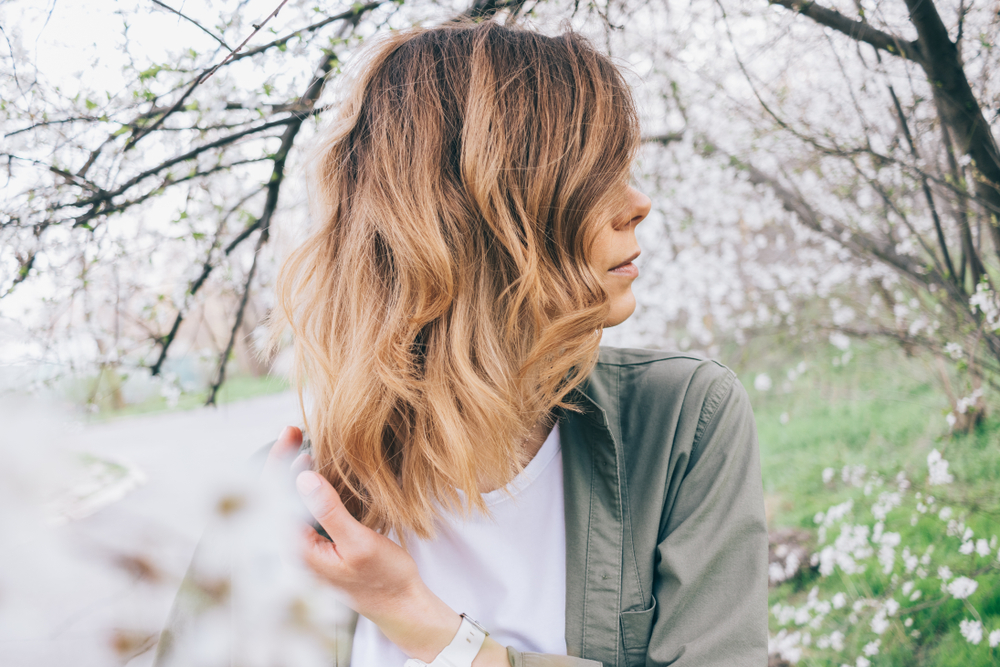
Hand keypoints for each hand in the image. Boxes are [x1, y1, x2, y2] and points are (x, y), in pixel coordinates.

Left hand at [266, 426, 509, 665]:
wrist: (400, 604)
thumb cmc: (383, 580)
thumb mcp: (360, 543)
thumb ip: (331, 512)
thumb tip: (304, 478)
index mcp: (298, 554)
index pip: (274, 502)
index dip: (278, 464)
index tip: (290, 437)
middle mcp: (294, 551)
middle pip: (274, 499)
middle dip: (280, 463)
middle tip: (293, 432)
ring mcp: (304, 548)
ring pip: (286, 504)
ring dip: (290, 473)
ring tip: (298, 444)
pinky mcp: (316, 545)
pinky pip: (300, 512)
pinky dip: (302, 488)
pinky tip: (311, 472)